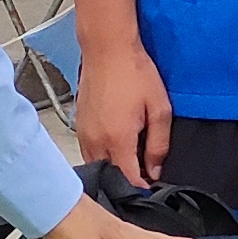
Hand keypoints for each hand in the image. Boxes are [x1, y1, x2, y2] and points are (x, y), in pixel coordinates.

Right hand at [76, 30, 171, 185]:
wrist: (107, 49)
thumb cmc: (136, 74)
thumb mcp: (159, 108)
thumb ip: (158, 144)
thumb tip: (154, 171)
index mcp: (117, 140)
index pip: (128, 180)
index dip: (142, 189)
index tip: (153, 189)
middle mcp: (96, 142)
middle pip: (110, 177)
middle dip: (127, 181)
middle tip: (144, 177)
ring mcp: (84, 134)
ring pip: (97, 166)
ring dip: (113, 170)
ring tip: (131, 164)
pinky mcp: (78, 125)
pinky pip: (89, 152)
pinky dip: (102, 158)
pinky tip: (116, 149)